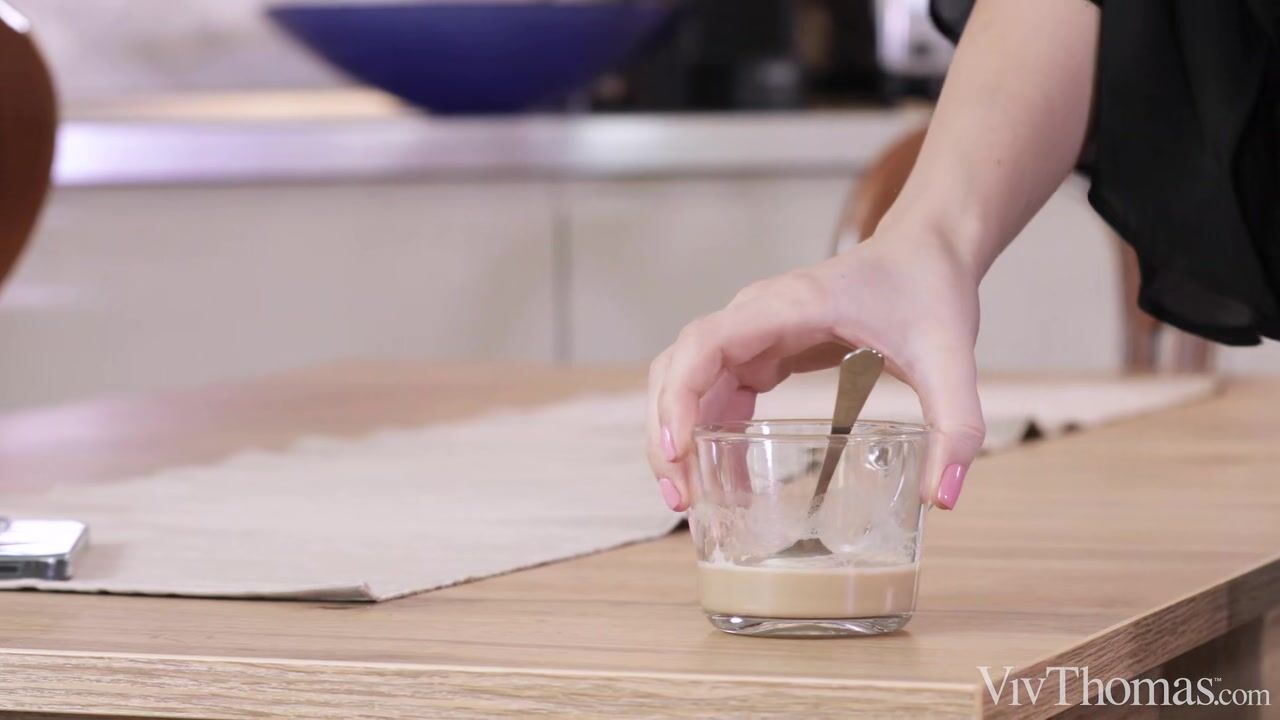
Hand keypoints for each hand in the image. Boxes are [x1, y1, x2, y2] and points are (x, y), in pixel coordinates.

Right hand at [645, 236, 985, 511]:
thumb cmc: (928, 287)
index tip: (679, 451)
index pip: (704, 344)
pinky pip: (716, 390)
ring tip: (690, 498)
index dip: (680, 396)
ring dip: (678, 436)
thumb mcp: (949, 356)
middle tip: (681, 498)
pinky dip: (708, 432)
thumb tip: (944, 497)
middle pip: (677, 368)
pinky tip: (724, 475)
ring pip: (687, 381)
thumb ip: (955, 424)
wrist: (927, 251)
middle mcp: (755, 315)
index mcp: (787, 306)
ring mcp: (754, 333)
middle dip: (667, 432)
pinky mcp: (763, 350)